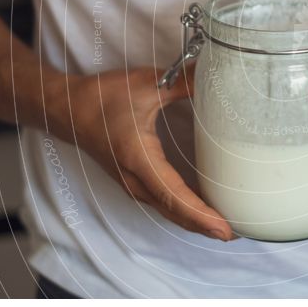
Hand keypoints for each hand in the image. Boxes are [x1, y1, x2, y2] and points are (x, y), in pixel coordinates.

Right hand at [54, 65, 234, 240]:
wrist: (67, 108)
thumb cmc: (103, 98)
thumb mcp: (146, 84)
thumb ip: (183, 82)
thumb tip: (213, 73)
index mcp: (139, 159)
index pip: (175, 195)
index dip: (201, 215)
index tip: (224, 228)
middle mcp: (136, 180)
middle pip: (176, 212)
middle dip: (207, 226)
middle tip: (240, 233)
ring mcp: (134, 184)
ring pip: (169, 211)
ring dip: (196, 222)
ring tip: (226, 227)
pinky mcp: (134, 181)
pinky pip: (163, 204)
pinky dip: (184, 212)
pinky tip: (202, 211)